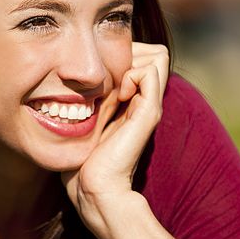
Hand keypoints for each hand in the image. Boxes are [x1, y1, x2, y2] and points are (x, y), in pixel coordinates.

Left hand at [62, 43, 168, 230]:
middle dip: (127, 50)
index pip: (143, 56)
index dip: (121, 52)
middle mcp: (146, 101)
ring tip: (111, 83)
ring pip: (156, 56)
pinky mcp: (149, 113)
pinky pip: (150, 71)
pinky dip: (131, 71)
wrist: (93, 188)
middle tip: (105, 73)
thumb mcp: (87, 118)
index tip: (98, 71)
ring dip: (130, 59)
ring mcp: (150, 106)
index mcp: (133, 102)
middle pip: (154, 52)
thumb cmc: (83, 160)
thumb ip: (92, 97)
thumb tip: (84, 74)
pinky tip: (116, 92)